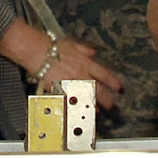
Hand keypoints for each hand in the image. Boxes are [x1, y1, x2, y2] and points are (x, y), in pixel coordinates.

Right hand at [0, 18, 123, 105]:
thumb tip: (94, 51)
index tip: (120, 89)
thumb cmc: (52, 47)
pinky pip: (71, 102)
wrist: (38, 52)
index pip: (105, 75)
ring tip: (96, 112)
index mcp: (86, 64)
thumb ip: (85, 50)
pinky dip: (75, 107)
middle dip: (107, 101)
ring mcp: (71, 85)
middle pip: (99, 91)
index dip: (114, 83)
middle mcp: (81, 75)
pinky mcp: (60, 91)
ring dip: (92, 106)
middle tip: (112, 106)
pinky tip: (77, 111)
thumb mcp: (72, 44)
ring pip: (86, 99)